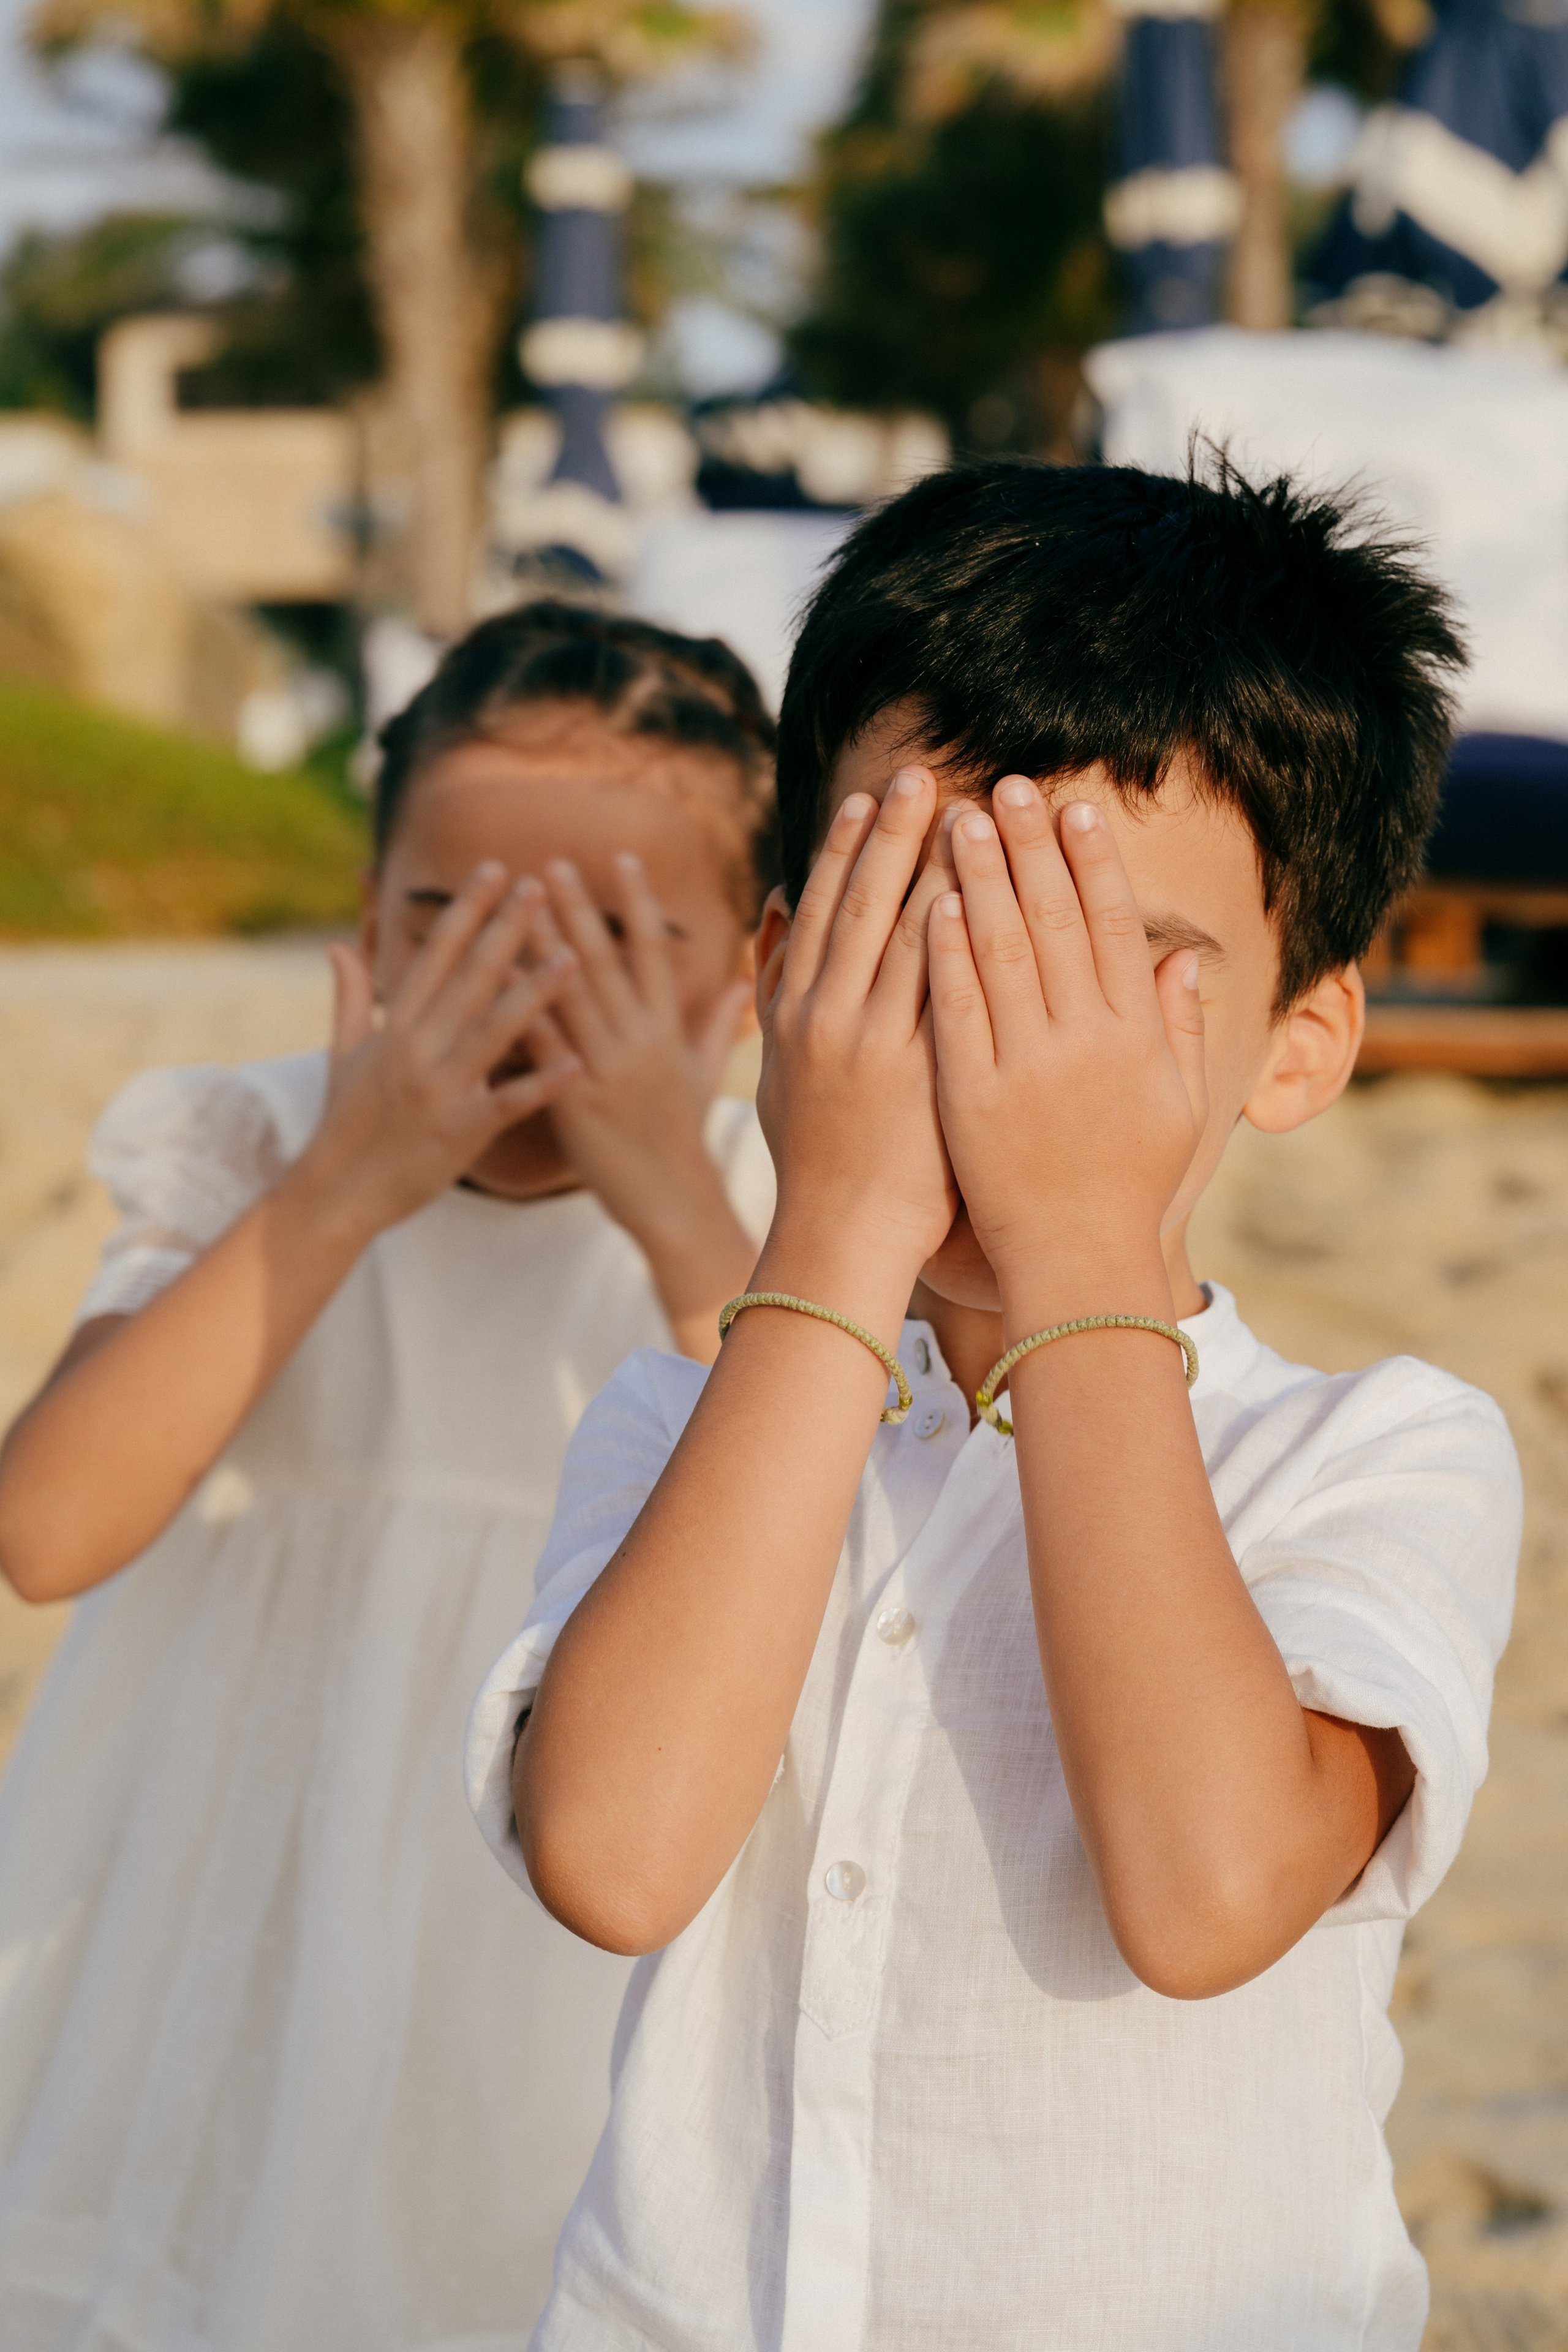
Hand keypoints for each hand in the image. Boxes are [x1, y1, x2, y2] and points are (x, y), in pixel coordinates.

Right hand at [301, 862, 580, 1234]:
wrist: (336, 1194)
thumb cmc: (345, 1123)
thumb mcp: (341, 1052)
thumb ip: (350, 995)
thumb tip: (338, 943)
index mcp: (397, 1026)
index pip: (435, 954)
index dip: (467, 909)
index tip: (495, 869)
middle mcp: (418, 1048)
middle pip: (469, 977)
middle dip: (506, 929)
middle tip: (540, 885)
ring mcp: (439, 1090)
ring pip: (492, 1031)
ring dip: (534, 992)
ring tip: (574, 957)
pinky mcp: (458, 1132)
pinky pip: (506, 1102)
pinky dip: (539, 1083)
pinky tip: (574, 1061)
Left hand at [519, 852, 750, 1247]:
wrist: (672, 1203)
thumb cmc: (681, 1138)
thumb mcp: (702, 1075)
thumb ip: (714, 1024)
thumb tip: (742, 980)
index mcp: (667, 1031)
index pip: (654, 954)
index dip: (639, 903)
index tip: (621, 857)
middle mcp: (640, 1042)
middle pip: (607, 963)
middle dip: (581, 909)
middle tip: (554, 863)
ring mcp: (608, 1070)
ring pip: (573, 995)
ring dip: (545, 944)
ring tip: (520, 903)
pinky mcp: (577, 1102)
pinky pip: (545, 1047)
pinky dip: (522, 1009)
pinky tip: (497, 977)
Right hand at [756, 768, 958, 1314]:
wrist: (840, 1235)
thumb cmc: (818, 1157)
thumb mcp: (777, 1066)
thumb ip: (772, 985)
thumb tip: (775, 906)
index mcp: (791, 1012)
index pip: (817, 910)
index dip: (840, 848)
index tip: (865, 797)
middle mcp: (823, 1017)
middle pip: (857, 904)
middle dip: (887, 834)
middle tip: (918, 773)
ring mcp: (869, 1043)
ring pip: (902, 933)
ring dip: (935, 865)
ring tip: (967, 810)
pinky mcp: (915, 1073)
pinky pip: (940, 987)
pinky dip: (955, 934)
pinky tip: (982, 889)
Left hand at [927, 783, 1206, 1299]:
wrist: (1078, 1261)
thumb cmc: (1129, 1184)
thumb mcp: (1177, 1106)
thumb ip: (1179, 1028)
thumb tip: (1182, 958)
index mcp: (1136, 1035)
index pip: (1115, 927)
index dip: (1093, 862)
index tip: (1075, 809)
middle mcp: (1085, 1041)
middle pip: (1054, 921)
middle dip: (1030, 847)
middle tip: (1006, 784)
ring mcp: (1026, 1067)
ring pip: (1000, 952)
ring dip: (979, 878)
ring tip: (959, 818)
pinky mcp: (972, 1095)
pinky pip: (956, 1009)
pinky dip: (945, 952)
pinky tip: (931, 901)